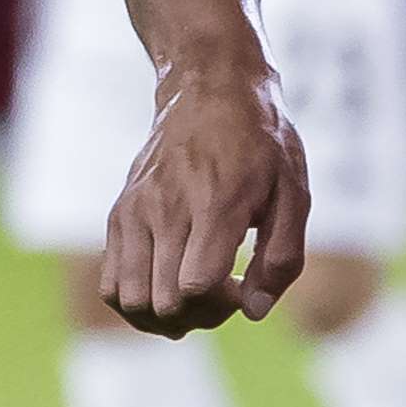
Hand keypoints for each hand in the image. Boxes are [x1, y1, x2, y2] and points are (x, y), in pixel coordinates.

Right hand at [96, 55, 312, 332]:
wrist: (209, 89)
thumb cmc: (262, 143)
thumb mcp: (294, 194)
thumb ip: (281, 257)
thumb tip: (254, 312)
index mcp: (216, 205)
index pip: (195, 287)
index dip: (223, 305)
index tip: (243, 283)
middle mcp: (166, 211)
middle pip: (162, 304)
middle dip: (200, 316)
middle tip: (225, 290)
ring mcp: (135, 214)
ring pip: (129, 301)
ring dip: (165, 316)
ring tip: (195, 292)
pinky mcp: (119, 216)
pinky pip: (111, 285)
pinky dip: (138, 302)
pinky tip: (170, 284)